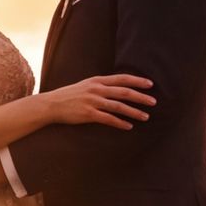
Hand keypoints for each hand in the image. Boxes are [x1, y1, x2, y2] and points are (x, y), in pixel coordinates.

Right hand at [40, 73, 155, 128]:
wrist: (51, 104)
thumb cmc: (69, 96)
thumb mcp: (86, 85)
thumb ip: (101, 86)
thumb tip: (117, 88)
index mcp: (97, 81)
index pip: (122, 78)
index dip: (137, 81)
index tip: (150, 84)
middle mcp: (97, 89)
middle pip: (124, 92)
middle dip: (141, 97)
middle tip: (154, 102)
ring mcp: (93, 102)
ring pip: (119, 106)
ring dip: (134, 112)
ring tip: (146, 116)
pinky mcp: (88, 114)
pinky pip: (108, 119)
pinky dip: (120, 123)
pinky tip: (129, 126)